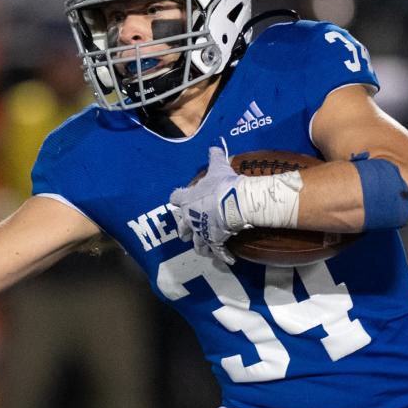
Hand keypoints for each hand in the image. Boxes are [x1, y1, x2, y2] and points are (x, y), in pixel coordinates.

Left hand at [169, 146, 248, 263]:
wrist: (232, 202)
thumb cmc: (222, 184)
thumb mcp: (218, 167)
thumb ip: (214, 158)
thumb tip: (214, 146)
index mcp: (187, 200)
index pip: (175, 198)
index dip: (177, 198)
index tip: (178, 200)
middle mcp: (190, 218)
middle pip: (182, 227)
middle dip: (184, 230)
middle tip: (186, 233)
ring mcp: (201, 232)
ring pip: (197, 244)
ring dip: (200, 246)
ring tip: (204, 250)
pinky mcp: (214, 242)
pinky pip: (218, 252)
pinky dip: (222, 256)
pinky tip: (228, 260)